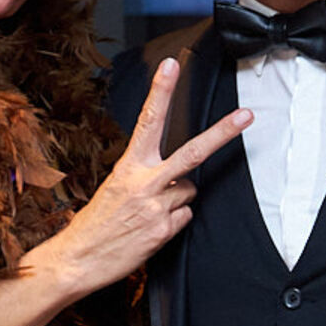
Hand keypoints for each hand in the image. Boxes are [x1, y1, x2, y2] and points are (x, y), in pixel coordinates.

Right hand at [46, 57, 249, 298]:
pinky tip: (151, 229)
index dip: (161, 91)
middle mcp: (145, 183)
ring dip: (177, 200)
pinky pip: (185, 217)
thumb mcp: (115, 188)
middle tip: (247, 116)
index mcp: (128, 166)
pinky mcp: (164, 230)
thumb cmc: (96, 223)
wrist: (78, 260)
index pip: (148, 121)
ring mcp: (157, 207)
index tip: (171, 65)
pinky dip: (173, 222)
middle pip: (192, 152)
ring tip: (148, 213)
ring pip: (189, 192)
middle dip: (223, 133)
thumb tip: (178, 178)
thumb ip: (145, 176)